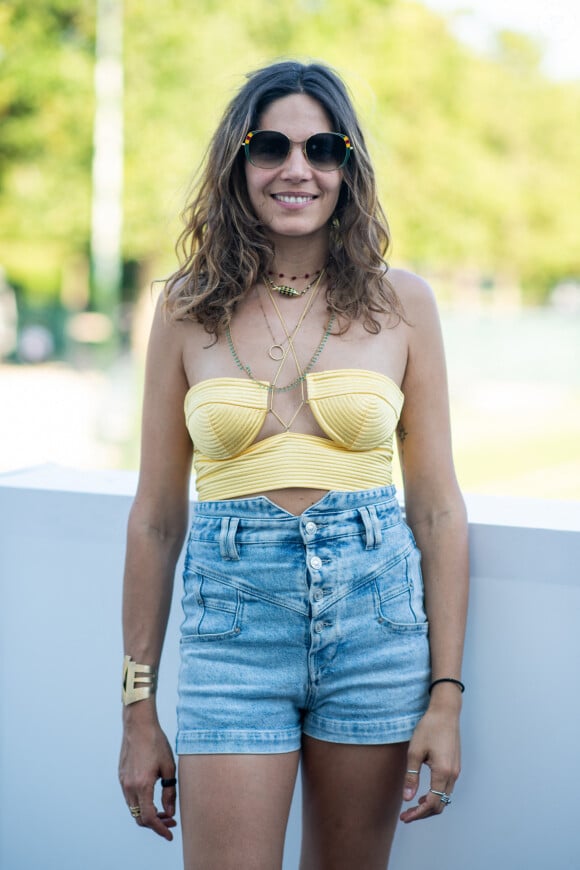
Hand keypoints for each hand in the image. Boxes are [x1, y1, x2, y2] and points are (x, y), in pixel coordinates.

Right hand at [119, 712, 177, 839]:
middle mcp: (129, 787)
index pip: (150, 818)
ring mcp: (123, 782)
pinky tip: (152, 797)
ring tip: (164, 810)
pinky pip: (129, 798)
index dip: (160, 829)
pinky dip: (140, 804)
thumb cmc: (156, 743)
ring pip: (133, 809)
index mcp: (142, 785)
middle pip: (139, 818)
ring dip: (147, 814)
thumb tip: (170, 812)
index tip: (170, 834)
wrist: (138, 725)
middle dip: (155, 824)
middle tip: (171, 821)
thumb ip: (169, 792)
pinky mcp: (121, 776)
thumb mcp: (169, 767)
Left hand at [399, 700, 460, 823]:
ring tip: (413, 806)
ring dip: (430, 805)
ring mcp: (456, 771)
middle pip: (440, 805)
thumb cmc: (429, 728)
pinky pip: (447, 788)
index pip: (432, 803)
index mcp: (443, 772)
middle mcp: (453, 774)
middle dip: (423, 813)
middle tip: (406, 815)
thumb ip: (411, 776)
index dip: (418, 814)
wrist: (445, 712)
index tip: (404, 817)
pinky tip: (424, 794)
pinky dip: (436, 796)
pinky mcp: (455, 766)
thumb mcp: (415, 751)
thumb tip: (407, 798)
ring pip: (445, 798)